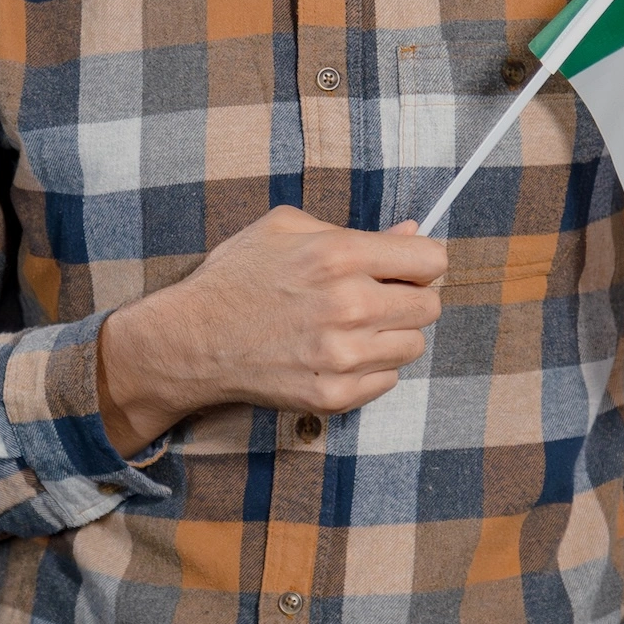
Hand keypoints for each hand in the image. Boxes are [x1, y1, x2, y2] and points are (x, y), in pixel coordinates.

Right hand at [97, 208, 445, 453]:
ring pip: (413, 345)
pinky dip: (370, 367)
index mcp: (340, 254)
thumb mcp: (285, 228)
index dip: (420, 261)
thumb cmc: (237, 277)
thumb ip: (353, 229)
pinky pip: (388, 379)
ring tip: (351, 327)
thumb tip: (411, 234)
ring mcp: (344, 356)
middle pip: (429, 306)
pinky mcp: (335, 396)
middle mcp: (350, 305)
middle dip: (408, 297)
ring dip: (391, 335)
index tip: (405, 267)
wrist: (192, 340)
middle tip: (375, 296)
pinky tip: (335, 353)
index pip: (431, 260)